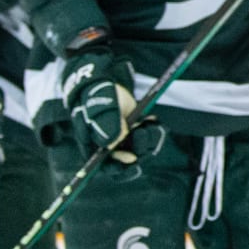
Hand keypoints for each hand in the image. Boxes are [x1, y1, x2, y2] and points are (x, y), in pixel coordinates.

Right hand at [62, 46, 161, 164]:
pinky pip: (152, 136)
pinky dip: (155, 129)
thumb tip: (113, 142)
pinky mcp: (138, 130)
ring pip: (143, 149)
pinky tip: (150, 118)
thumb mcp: (97, 103)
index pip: (104, 167)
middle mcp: (110, 146)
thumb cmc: (95, 92)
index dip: (118, 169)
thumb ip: (104, 121)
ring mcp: (126, 139)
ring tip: (147, 123)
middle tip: (142, 132)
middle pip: (127, 161)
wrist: (106, 79)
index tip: (132, 159)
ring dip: (149, 139)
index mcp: (93, 145)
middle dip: (139, 150)